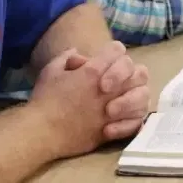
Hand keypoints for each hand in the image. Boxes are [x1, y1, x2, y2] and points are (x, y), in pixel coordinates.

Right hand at [30, 42, 148, 158]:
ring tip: (125, 96)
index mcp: (92, 71)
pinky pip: (135, 123)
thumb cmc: (44, 99)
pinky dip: (133, 118)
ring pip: (142, 97)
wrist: (40, 132)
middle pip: (137, 71)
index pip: (118, 50)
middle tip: (120, 77)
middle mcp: (107, 90)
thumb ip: (66, 57)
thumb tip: (77, 52)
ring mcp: (111, 112)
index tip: (106, 56)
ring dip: (136, 94)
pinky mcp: (110, 131)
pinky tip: (123, 116)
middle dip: (130, 70)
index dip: (114, 50)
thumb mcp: (51, 70)